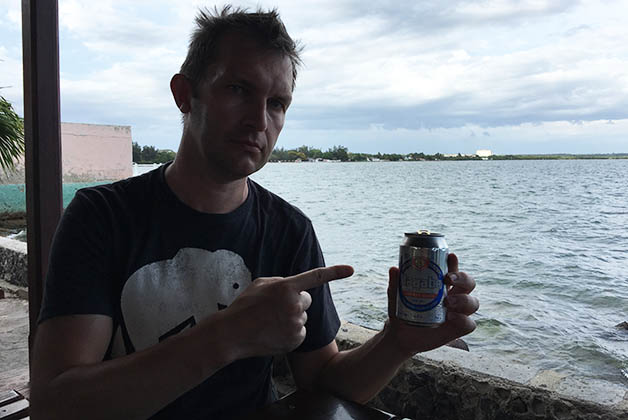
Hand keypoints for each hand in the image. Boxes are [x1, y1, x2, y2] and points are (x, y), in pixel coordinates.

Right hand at [222, 265, 353, 357]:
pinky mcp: (296, 340)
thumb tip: (296, 287)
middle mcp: (295, 305)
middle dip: (295, 302)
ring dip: (291, 318)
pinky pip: (300, 333)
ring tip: (270, 322)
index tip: (352, 269)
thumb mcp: (261, 284)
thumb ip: (282, 282)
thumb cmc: (245, 306)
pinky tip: (274, 333)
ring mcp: (296, 324)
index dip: (335, 272)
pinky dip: (290, 333)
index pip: (316, 277)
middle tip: (275, 309)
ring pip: (302, 318)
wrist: (232, 333)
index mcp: (286, 287)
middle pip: (306, 300)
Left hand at [384, 253, 478, 356]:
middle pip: (469, 283)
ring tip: (448, 302)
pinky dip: (463, 319)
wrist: (400, 336)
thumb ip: (395, 285)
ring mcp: (458, 313)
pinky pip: (469, 324)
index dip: (454, 262)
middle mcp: (454, 296)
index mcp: (441, 285)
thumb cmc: (401, 311)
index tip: (450, 256)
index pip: (453, 270)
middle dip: (463, 278)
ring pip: (473, 302)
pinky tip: (451, 317)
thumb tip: (394, 269)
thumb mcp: (396, 297)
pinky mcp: (457, 329)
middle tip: (448, 279)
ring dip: (463, 300)